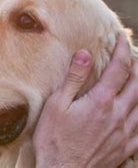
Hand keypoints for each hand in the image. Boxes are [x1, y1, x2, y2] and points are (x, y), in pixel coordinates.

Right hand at [33, 35, 137, 166]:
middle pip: (137, 83)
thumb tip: (85, 54)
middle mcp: (118, 114)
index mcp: (101, 101)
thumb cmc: (54, 139)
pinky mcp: (126, 147)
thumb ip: (74, 79)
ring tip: (137, 77)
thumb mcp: (56, 105)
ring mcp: (125, 132)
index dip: (122, 50)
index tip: (119, 37)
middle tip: (131, 55)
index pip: (119, 68)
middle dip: (136, 65)